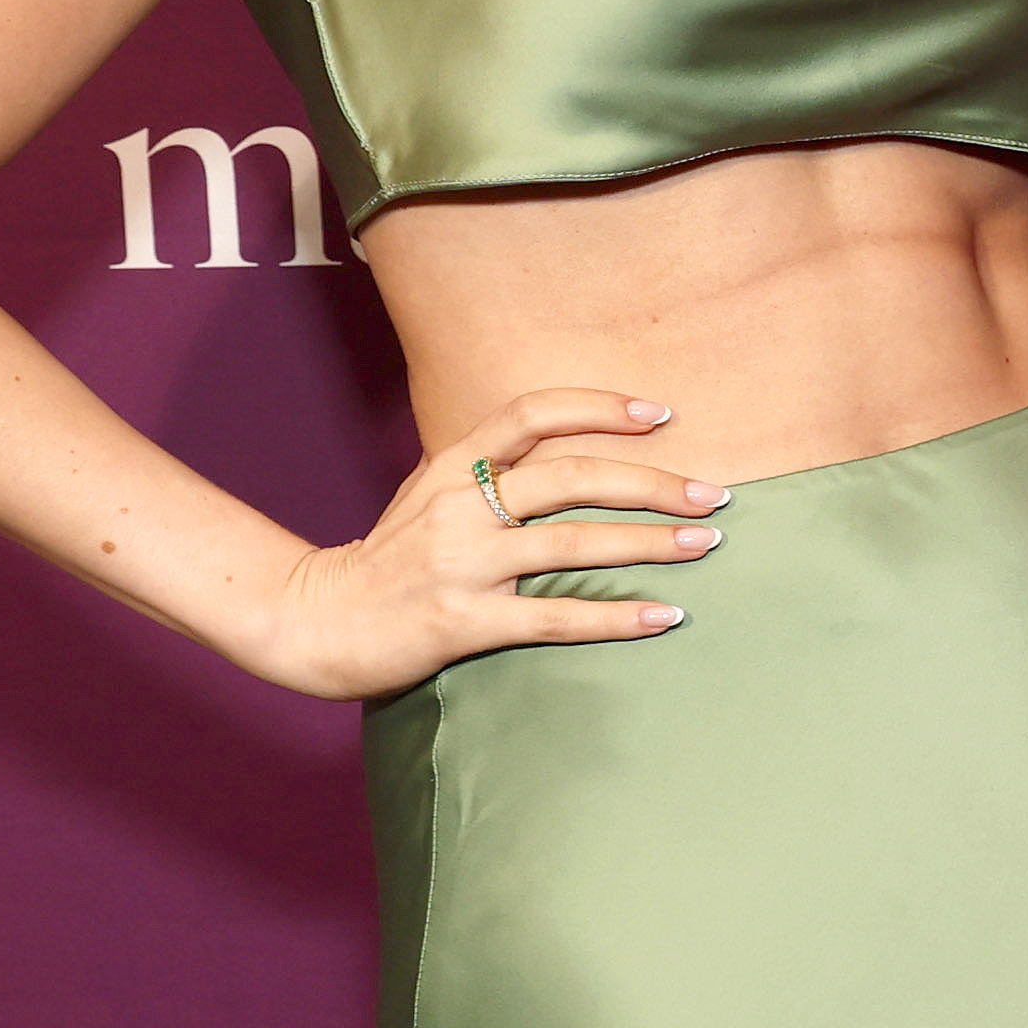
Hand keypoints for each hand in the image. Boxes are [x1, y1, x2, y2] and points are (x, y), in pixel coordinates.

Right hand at [240, 391, 724, 700]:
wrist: (312, 620)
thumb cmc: (385, 559)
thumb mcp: (427, 495)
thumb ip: (487, 470)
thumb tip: (565, 447)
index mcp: (452, 465)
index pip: (533, 414)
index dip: (600, 407)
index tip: (662, 415)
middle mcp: (460, 506)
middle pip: (572, 476)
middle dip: (653, 483)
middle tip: (715, 494)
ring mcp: (461, 563)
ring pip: (573, 541)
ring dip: (650, 543)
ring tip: (706, 544)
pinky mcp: (462, 620)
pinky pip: (554, 616)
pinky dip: (616, 617)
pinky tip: (664, 616)